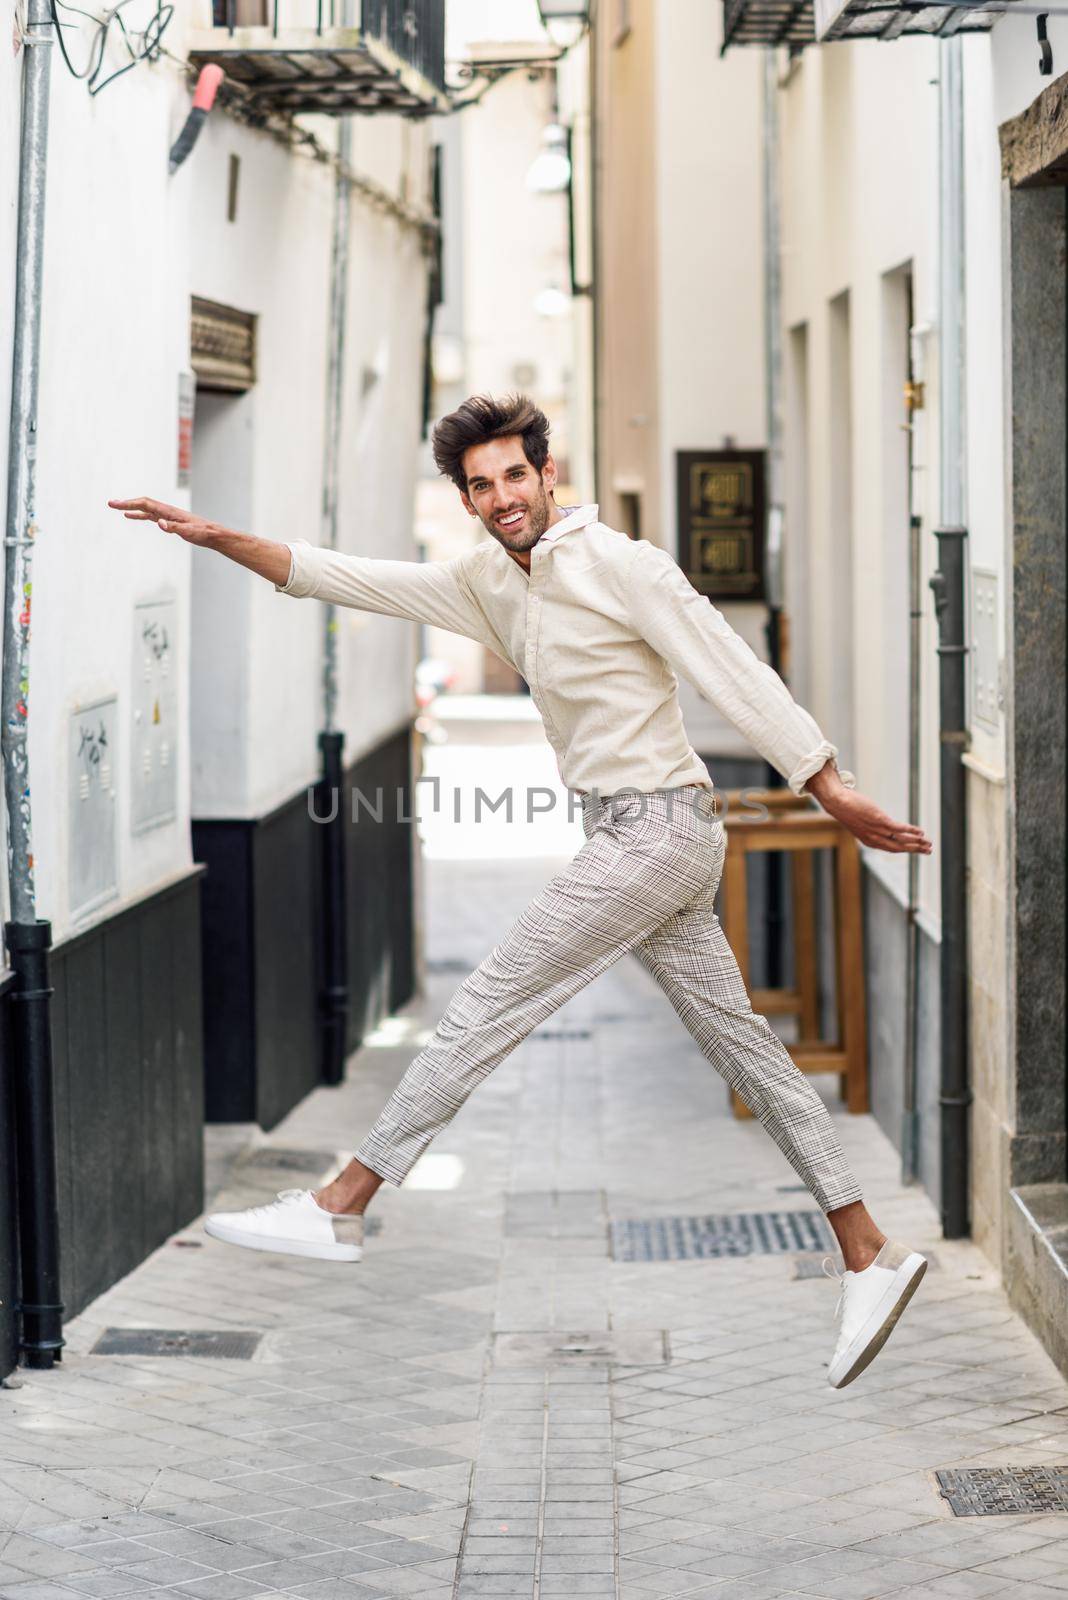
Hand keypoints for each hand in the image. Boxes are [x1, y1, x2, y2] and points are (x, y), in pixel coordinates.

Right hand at [107, 496, 217, 547]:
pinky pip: (149, 515)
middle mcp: (165, 510)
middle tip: (110, 503)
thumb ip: (173, 527)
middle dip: (126, 503)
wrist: (212, 534)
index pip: (145, 503)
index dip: (129, 503)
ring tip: (116, 507)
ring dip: (130, 507)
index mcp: (168, 511)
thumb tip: (158, 523)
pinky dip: (138, 515)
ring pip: (144, 508)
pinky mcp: (168, 520)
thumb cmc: (201, 532)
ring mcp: (166, 515)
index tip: (115, 505)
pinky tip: (130, 516)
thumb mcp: (188, 532)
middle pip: (142, 503)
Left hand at [804, 760, 930, 853]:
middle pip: (899, 848)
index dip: (906, 850)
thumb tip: (878, 821)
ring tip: (929, 843)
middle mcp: (875, 839)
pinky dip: (911, 831)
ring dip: (917, 843)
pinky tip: (921, 832)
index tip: (916, 850)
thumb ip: (870, 826)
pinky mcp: (880, 820)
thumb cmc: (847, 809)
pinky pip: (899, 829)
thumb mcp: (859, 822)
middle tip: (929, 851)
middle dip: (915, 850)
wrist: (838, 803)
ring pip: (901, 840)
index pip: (892, 849)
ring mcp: (878, 830)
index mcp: (870, 841)